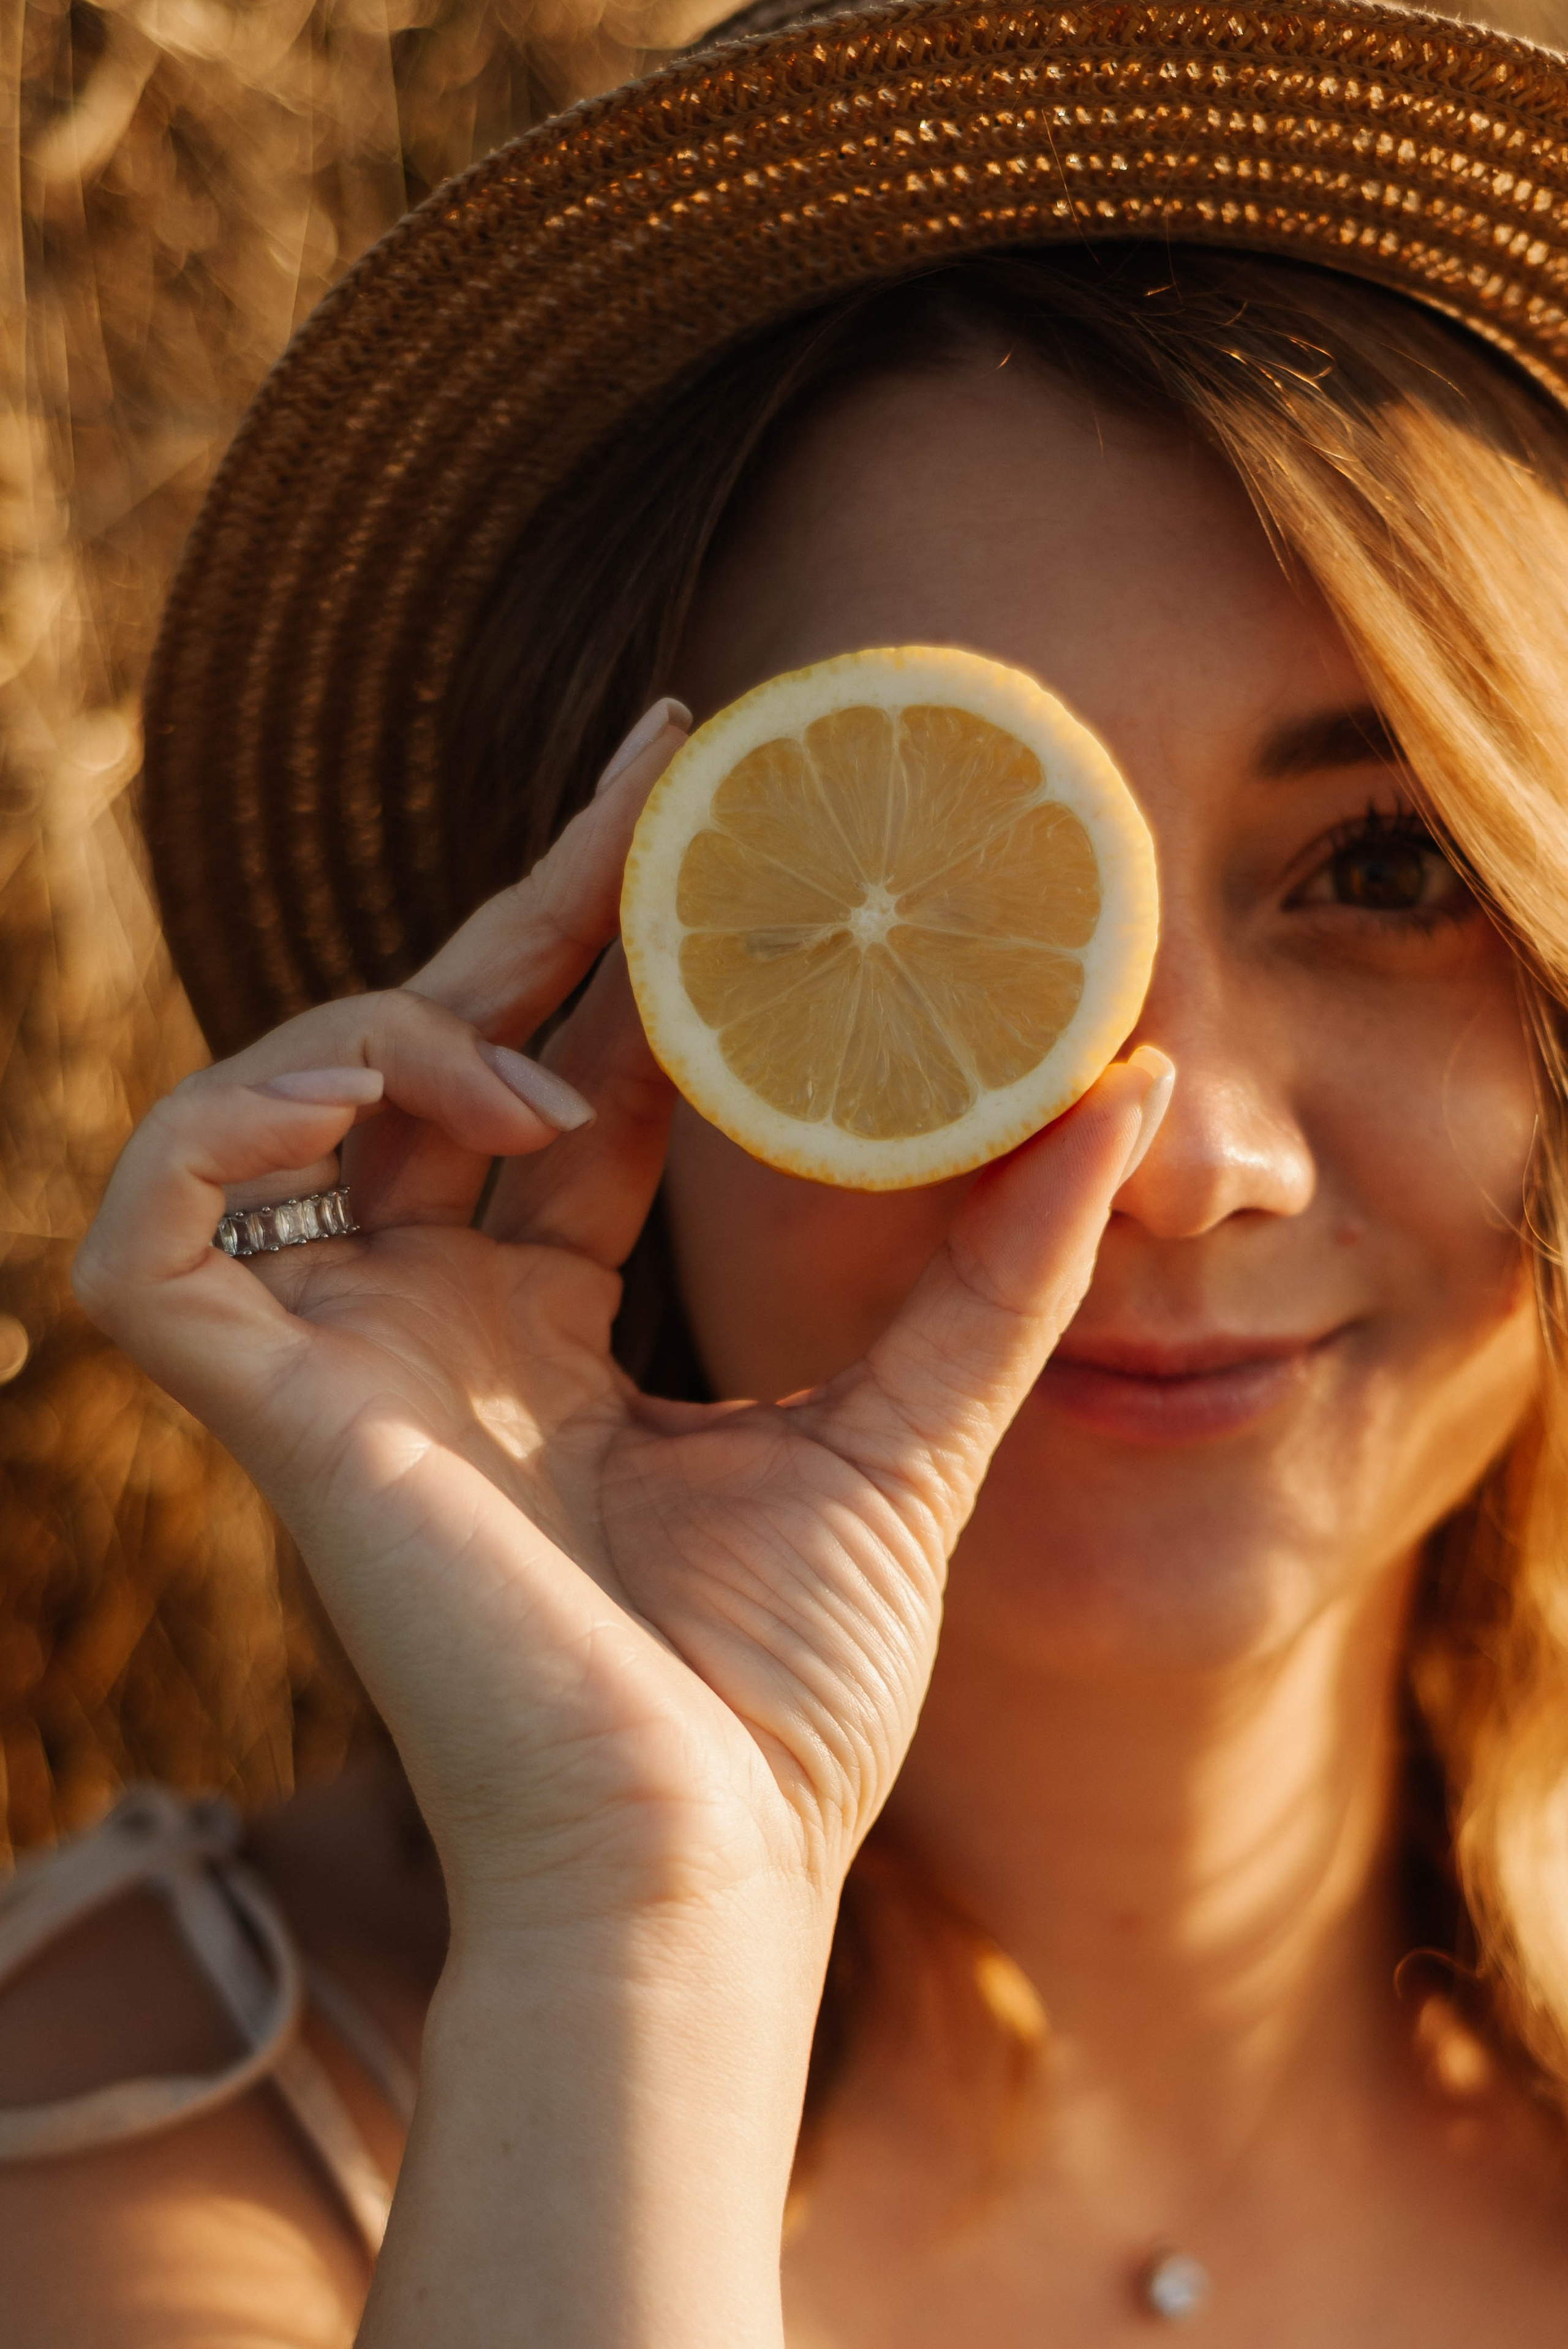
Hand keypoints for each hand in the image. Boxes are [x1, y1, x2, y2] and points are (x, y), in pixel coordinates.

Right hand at [74, 705, 1168, 1944]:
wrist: (698, 1861)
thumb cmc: (782, 1696)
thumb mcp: (907, 1429)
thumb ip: (995, 1265)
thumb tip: (1128, 1093)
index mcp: (540, 1335)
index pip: (559, 1094)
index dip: (613, 952)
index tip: (701, 809)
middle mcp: (425, 1327)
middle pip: (441, 1056)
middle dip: (537, 907)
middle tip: (663, 762)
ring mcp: (332, 1362)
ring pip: (285, 1101)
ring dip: (407, 1019)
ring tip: (545, 1044)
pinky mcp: (258, 1406)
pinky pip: (161, 1217)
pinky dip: (246, 1120)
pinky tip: (402, 1094)